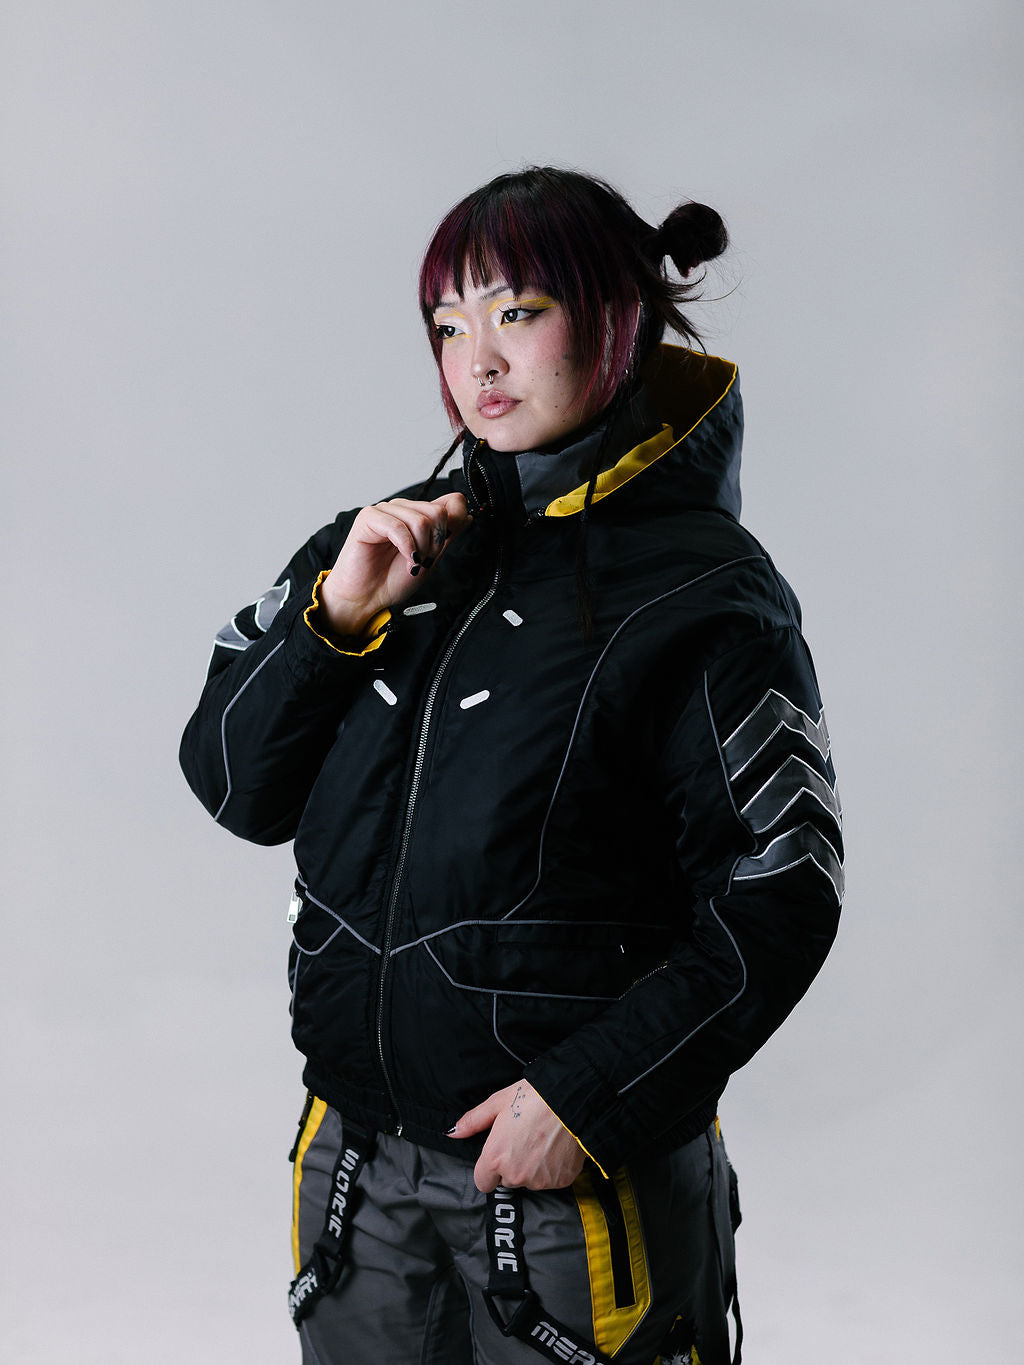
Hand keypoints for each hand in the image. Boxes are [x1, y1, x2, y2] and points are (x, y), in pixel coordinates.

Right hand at [319, 492, 471, 636]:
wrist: (366, 597)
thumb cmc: (391, 579)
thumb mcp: (430, 558)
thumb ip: (447, 536)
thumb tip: (466, 515)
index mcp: (418, 515)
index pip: (451, 502)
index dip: (453, 526)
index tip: (440, 549)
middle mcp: (403, 509)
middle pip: (438, 512)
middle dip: (435, 543)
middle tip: (422, 560)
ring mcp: (386, 511)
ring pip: (421, 520)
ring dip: (421, 548)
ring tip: (411, 562)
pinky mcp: (369, 518)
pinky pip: (398, 526)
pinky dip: (406, 547)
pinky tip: (404, 558)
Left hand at [449, 1080, 585, 1192]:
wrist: (572, 1099)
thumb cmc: (534, 1097)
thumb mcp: (498, 1102)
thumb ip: (473, 1121)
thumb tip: (453, 1132)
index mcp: (496, 1157)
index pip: (482, 1182)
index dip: (489, 1168)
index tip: (499, 1153)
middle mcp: (516, 1174)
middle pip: (507, 1180)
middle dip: (512, 1165)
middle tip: (524, 1139)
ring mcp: (539, 1181)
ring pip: (529, 1181)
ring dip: (532, 1168)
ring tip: (542, 1140)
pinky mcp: (561, 1182)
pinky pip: (550, 1180)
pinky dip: (552, 1169)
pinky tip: (556, 1148)